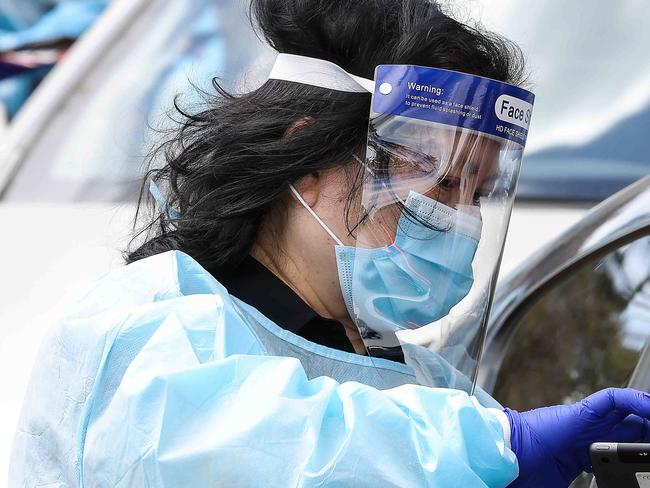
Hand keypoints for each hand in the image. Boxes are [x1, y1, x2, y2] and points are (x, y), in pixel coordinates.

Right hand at [505, 388, 649, 486]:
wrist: (511, 458)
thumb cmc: (529, 470)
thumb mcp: (571, 482)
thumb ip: (593, 481)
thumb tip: (607, 486)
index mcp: (590, 449)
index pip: (628, 442)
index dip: (646, 445)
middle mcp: (592, 431)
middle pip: (634, 424)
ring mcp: (588, 419)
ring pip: (628, 408)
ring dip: (648, 412)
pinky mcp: (582, 411)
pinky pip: (612, 399)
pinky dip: (633, 400)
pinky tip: (647, 407)